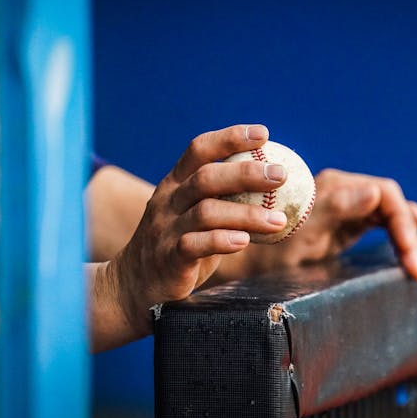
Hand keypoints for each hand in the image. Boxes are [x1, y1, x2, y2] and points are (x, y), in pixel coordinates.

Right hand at [91, 124, 289, 349]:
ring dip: (247, 214)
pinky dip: (222, 241)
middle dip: (246, 173)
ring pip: (206, 212)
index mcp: (175, 183)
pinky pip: (195, 245)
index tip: (263, 134)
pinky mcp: (168, 257)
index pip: (199, 149)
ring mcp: (166, 228)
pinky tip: (245, 241)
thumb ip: (226, 200)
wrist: (135, 283)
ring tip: (278, 220)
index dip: (230, 138)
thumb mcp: (197, 215)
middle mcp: (168, 200)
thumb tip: (277, 189)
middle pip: (206, 178)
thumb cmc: (179, 244)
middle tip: (280, 175)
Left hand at [233, 169, 416, 280]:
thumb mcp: (303, 232)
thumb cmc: (270, 248)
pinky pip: (381, 222)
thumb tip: (375, 192)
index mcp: (335, 185)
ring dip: (407, 236)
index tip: (410, 255)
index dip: (404, 221)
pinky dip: (400, 230)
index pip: (385, 194)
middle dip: (408, 234)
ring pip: (390, 213)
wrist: (248, 261)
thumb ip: (336, 208)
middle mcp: (343, 190)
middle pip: (391, 204)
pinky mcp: (346, 222)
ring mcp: (346, 205)